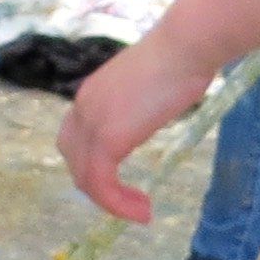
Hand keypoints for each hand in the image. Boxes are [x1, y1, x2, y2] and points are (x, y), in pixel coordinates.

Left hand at [57, 27, 220, 222]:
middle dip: (99, 185)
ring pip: (86, 178)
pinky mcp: (107, 139)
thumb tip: (147, 116)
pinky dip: (117, 204)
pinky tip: (143, 212)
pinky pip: (102, 184)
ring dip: (111, 202)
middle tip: (130, 200)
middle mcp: (82, 107)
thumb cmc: (181, 59)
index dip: (94, 164)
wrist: (185, 47)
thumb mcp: (149, 88)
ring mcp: (92, 123)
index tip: (124, 179)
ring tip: (142, 212)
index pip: (75, 139)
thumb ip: (137, 105)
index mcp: (91, 94)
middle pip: (74, 160)